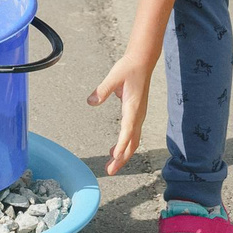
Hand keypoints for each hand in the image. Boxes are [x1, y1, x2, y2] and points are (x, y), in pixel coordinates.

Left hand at [87, 50, 154, 176]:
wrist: (142, 62)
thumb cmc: (128, 68)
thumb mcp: (113, 77)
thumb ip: (102, 90)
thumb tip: (90, 102)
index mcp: (133, 108)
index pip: (128, 131)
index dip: (122, 145)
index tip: (115, 158)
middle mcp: (138, 115)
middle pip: (132, 142)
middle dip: (122, 158)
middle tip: (110, 171)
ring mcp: (139, 115)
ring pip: (133, 141)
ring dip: (123, 154)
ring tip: (112, 165)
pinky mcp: (137, 114)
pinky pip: (132, 134)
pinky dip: (125, 145)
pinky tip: (115, 151)